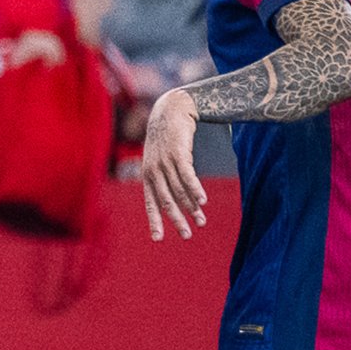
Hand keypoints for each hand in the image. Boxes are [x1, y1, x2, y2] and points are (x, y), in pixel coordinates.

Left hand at [140, 85, 206, 238]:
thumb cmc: (168, 139)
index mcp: (147, 175)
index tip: (158, 239)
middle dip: (176, 220)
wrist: (171, 110)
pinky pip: (188, 175)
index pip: (150, 203)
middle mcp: (153, 170)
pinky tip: (203, 201)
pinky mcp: (178, 153)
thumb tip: (179, 202)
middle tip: (186, 236)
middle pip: (166, 200)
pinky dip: (195, 189)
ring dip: (191, 208)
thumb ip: (167, 179)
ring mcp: (165, 162)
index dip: (154, 220)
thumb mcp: (162, 160)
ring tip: (201, 221)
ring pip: (179, 190)